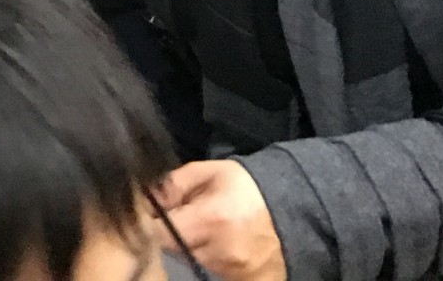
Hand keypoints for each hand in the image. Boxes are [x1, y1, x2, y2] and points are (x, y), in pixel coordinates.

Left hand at [154, 161, 283, 280]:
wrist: (294, 209)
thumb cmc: (247, 187)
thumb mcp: (210, 172)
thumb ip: (174, 183)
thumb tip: (148, 198)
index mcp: (212, 219)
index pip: (162, 234)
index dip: (154, 224)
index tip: (155, 214)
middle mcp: (223, 251)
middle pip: (177, 250)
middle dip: (176, 233)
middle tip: (188, 217)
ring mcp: (237, 272)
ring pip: (195, 261)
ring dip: (195, 246)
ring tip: (211, 228)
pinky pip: (216, 272)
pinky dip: (214, 259)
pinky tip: (224, 243)